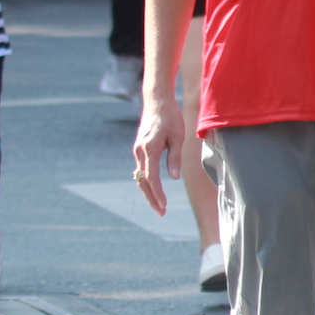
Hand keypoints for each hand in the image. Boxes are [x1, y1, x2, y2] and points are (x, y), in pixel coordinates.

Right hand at [133, 93, 183, 214]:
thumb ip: (174, 158)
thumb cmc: (171, 117)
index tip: (164, 206)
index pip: (151, 178)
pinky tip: (154, 190)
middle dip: (151, 198)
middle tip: (161, 213)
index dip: (158, 194)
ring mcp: (137, 150)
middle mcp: (140, 151)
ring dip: (148, 192)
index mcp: (149, 149)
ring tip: (159, 205)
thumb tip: (174, 178)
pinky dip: (147, 181)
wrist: (157, 101)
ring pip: (140, 177)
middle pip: (143, 181)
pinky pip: (141, 169)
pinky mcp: (139, 149)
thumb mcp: (177, 137)